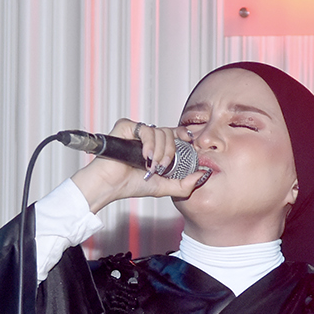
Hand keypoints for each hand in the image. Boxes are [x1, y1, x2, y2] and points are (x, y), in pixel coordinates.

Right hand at [71, 118, 210, 212]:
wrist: (110, 186)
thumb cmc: (131, 185)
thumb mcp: (164, 186)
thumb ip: (184, 184)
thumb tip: (203, 175)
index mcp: (156, 146)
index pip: (174, 134)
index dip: (184, 135)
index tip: (191, 143)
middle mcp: (146, 137)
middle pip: (169, 133)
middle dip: (170, 151)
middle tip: (163, 166)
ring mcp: (136, 131)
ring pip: (159, 131)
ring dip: (159, 151)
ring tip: (151, 165)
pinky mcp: (125, 127)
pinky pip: (145, 129)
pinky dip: (149, 143)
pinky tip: (145, 155)